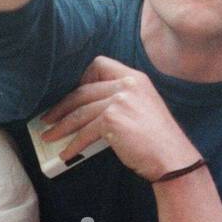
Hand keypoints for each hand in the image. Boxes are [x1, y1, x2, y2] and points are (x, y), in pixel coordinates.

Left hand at [40, 56, 198, 180]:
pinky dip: (73, 144)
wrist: (172, 157)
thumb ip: (121, 100)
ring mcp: (119, 100)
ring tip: (49, 136)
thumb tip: (89, 111)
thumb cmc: (158, 140)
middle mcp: (127, 84)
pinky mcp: (112, 119)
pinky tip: (66, 153)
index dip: (82, 79)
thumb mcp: (143, 107)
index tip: (74, 96)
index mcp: (135, 78)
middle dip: (62, 107)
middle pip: (83, 90)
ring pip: (80, 111)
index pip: (100, 64)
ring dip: (61, 126)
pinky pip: (85, 131)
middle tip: (48, 118)